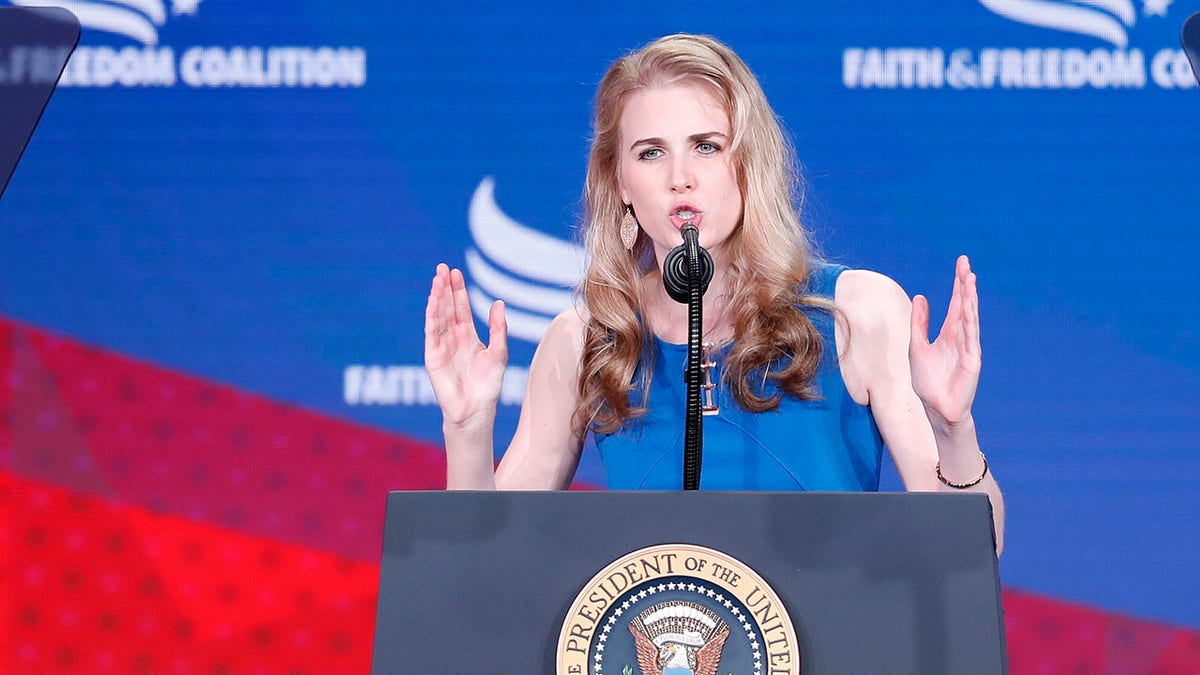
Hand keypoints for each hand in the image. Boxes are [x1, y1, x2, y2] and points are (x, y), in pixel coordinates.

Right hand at [424, 263, 507, 427]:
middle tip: (443, 267)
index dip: (458, 291)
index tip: (456, 272)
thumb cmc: (488, 384)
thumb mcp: (499, 352)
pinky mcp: (432, 356)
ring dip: (437, 297)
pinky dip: (431, 315)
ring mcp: (441, 346)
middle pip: (447, 308)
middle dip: (445, 288)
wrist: (476, 409)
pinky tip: (433, 300)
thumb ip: (498, 328)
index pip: (461, 308)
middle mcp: (453, 338)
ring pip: (438, 316)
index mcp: (468, 336)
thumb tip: (498, 302)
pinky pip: (431, 331)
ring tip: (437, 278)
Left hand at [909, 255, 980, 430]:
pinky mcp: (972, 360)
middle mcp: (961, 337)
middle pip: (965, 305)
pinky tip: (968, 306)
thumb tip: (921, 297)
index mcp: (949, 333)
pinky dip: (970, 321)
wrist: (936, 407)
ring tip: (969, 279)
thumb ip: (919, 323)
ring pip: (970, 318)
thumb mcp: (917, 346)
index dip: (958, 285)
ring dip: (970, 299)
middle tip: (966, 265)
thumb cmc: (928, 381)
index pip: (956, 303)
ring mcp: (968, 347)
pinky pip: (971, 337)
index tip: (962, 265)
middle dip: (966, 285)